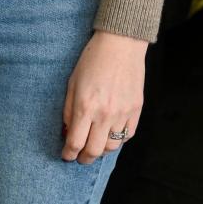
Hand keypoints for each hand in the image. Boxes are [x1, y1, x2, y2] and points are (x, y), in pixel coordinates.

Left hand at [61, 30, 146, 163]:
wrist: (120, 45)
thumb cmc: (92, 60)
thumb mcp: (72, 82)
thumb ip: (69, 110)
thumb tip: (67, 132)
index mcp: (85, 106)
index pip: (75, 142)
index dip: (69, 154)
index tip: (66, 156)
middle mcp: (105, 114)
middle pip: (94, 150)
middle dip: (84, 158)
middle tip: (79, 158)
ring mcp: (123, 113)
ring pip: (112, 147)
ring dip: (101, 151)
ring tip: (95, 147)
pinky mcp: (136, 110)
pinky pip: (128, 135)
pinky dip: (118, 140)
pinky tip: (111, 136)